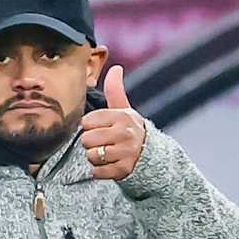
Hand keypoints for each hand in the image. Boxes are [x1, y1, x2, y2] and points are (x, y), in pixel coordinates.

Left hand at [80, 65, 146, 179]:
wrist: (152, 156)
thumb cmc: (130, 130)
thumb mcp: (124, 110)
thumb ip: (115, 90)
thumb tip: (116, 67)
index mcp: (122, 116)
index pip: (87, 121)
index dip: (90, 126)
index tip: (101, 128)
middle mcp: (124, 133)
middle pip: (86, 139)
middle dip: (91, 143)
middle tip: (104, 143)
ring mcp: (125, 153)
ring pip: (91, 156)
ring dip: (95, 158)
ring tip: (107, 154)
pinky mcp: (123, 170)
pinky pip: (97, 171)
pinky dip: (99, 171)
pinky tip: (109, 165)